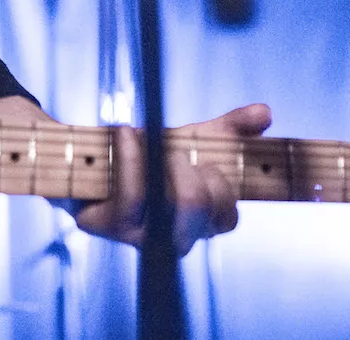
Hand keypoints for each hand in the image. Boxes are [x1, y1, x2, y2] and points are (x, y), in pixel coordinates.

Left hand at [74, 104, 272, 255]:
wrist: (85, 154)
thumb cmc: (145, 153)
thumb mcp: (193, 138)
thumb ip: (232, 128)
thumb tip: (264, 113)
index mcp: (197, 222)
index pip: (228, 218)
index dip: (224, 184)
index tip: (207, 158)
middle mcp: (170, 236)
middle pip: (207, 213)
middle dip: (198, 170)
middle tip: (176, 151)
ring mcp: (136, 234)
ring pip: (175, 204)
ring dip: (166, 160)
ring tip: (148, 138)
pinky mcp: (102, 225)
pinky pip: (132, 196)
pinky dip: (132, 157)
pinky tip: (126, 135)